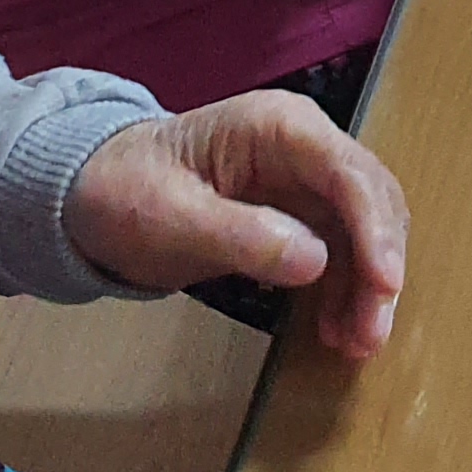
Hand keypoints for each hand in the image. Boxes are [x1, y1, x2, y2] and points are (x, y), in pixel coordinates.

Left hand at [64, 94, 408, 356]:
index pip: (349, 174)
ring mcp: (304, 180)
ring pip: (363, 230)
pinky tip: (335, 329)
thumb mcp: (168, 218)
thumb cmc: (122, 193)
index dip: (375, 230)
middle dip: (378, 266)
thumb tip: (316, 261)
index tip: (385, 284)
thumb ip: (241, 236)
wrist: (86, 194)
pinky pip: (338, 251)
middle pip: (369, 202)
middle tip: (371, 332)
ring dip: (366, 286)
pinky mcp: (297, 214)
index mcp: (278, 127)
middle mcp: (305, 147)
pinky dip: (343, 290)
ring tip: (357, 343)